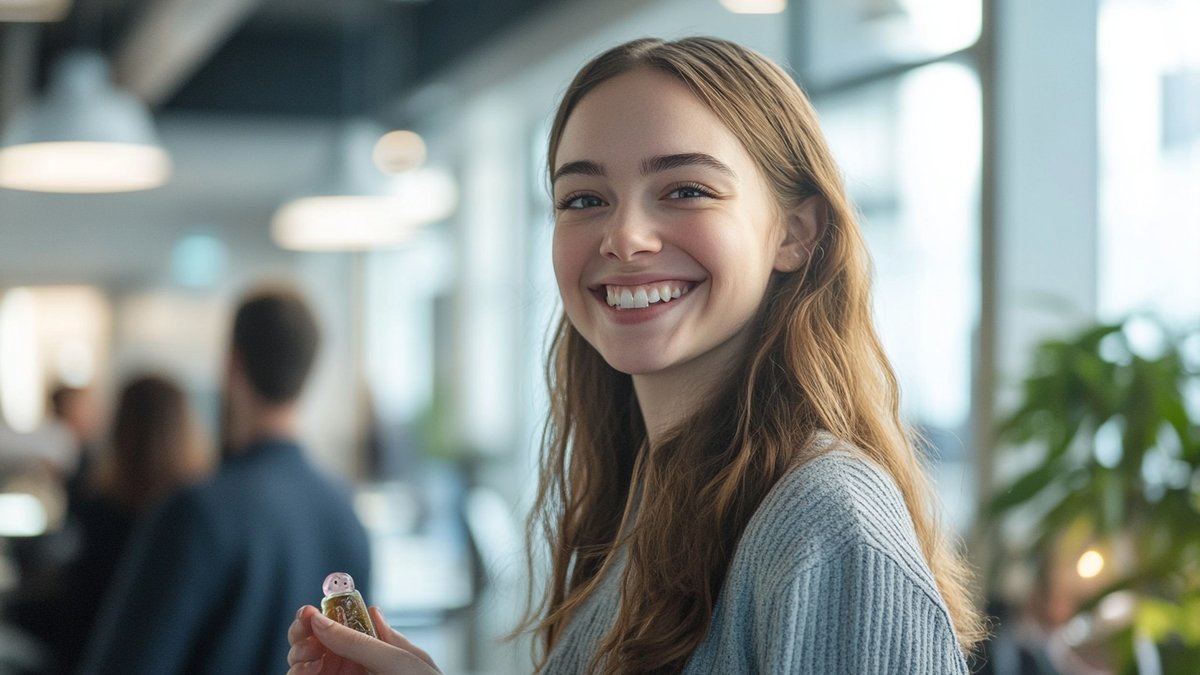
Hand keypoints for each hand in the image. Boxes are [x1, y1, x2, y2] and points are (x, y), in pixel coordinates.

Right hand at [287, 605, 440, 674]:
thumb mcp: (400, 660)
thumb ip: (366, 639)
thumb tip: (332, 614)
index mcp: (371, 648)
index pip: (337, 627)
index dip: (318, 617)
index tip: (307, 612)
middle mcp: (352, 666)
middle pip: (313, 646)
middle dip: (302, 636)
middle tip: (304, 634)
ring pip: (304, 667)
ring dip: (298, 656)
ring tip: (309, 656)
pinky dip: (300, 674)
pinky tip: (309, 669)